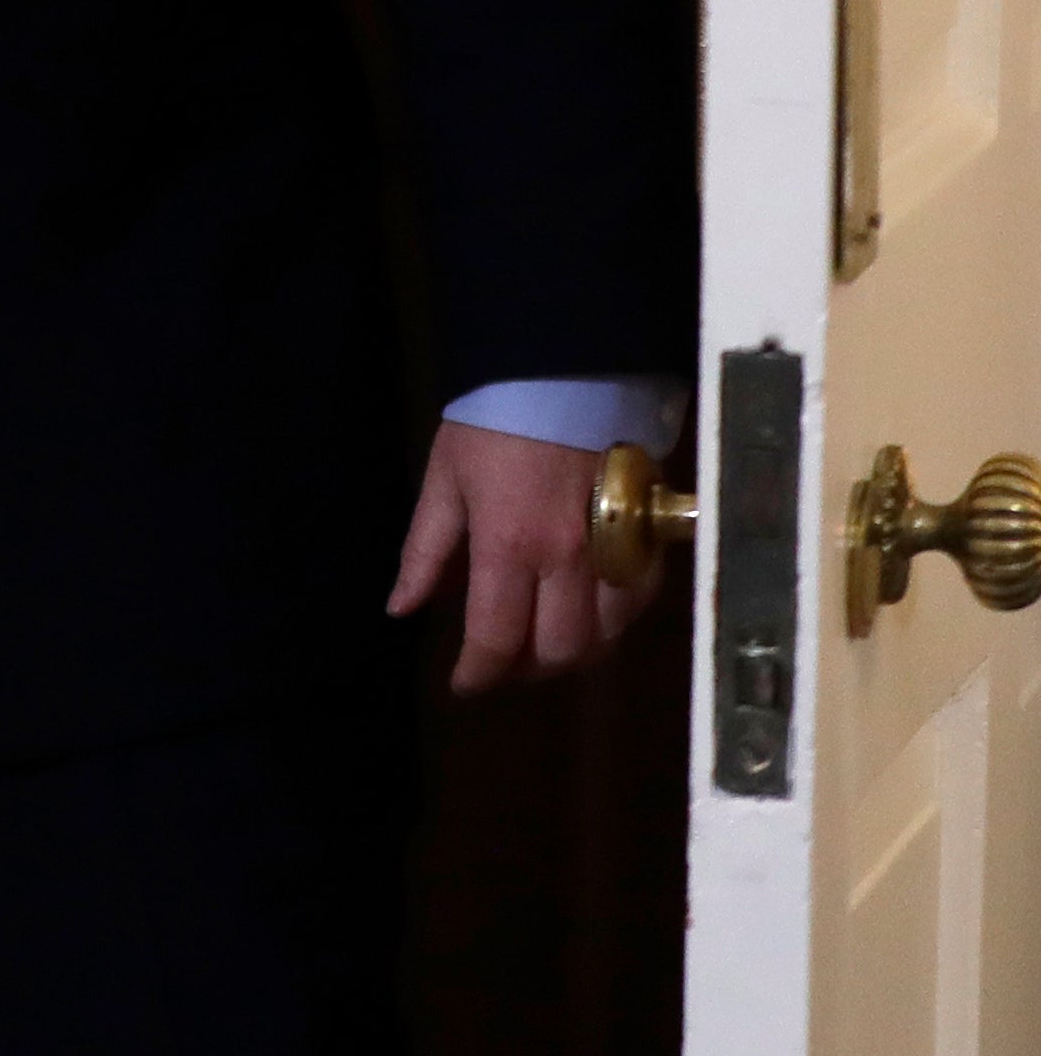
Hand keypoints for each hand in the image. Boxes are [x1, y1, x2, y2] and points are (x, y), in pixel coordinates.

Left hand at [388, 419, 650, 691]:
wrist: (570, 371)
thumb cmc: (494, 421)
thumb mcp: (444, 480)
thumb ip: (425, 551)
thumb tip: (402, 609)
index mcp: (509, 545)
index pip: (498, 639)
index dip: (479, 673)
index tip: (463, 684)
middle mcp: (569, 561)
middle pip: (560, 651)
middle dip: (528, 670)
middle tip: (503, 663)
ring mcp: (617, 553)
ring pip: (606, 638)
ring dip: (572, 655)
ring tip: (541, 644)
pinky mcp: (651, 541)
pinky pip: (639, 606)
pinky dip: (612, 625)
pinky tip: (587, 615)